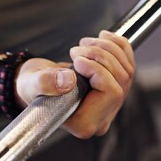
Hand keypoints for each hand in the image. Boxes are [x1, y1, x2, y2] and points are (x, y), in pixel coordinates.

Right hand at [15, 30, 134, 138]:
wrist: (36, 82)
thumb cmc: (32, 87)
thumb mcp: (32, 84)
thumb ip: (46, 83)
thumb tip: (67, 80)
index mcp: (85, 123)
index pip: (111, 93)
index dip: (98, 70)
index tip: (77, 60)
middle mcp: (102, 116)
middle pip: (121, 79)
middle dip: (101, 56)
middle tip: (76, 49)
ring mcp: (111, 103)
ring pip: (127, 69)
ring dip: (108, 48)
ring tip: (84, 43)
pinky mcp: (114, 87)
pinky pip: (128, 63)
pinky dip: (119, 46)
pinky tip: (103, 37)